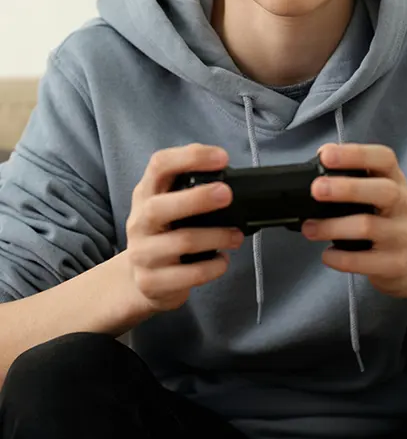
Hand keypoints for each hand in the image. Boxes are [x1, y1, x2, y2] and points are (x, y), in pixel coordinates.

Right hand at [126, 144, 243, 311]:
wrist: (138, 280)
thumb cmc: (163, 233)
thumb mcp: (167, 203)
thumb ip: (189, 186)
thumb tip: (225, 169)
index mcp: (146, 193)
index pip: (159, 165)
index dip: (190, 157)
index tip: (222, 157)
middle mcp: (139, 221)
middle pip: (159, 207)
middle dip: (197, 198)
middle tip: (227, 194)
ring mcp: (142, 254)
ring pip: (181, 242)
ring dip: (217, 236)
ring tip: (236, 236)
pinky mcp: (152, 282)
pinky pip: (189, 275)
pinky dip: (213, 267)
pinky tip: (222, 260)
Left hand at [302, 143, 406, 297]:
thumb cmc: (386, 218)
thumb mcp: (376, 190)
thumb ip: (351, 174)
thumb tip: (322, 154)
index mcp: (395, 180)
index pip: (384, 158)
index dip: (355, 154)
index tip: (326, 155)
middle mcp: (403, 205)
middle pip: (384, 191)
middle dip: (347, 188)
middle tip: (316, 189)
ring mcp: (403, 235)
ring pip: (369, 227)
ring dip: (332, 227)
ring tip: (309, 228)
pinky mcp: (397, 263)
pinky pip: (366, 262)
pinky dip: (341, 258)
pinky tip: (327, 255)